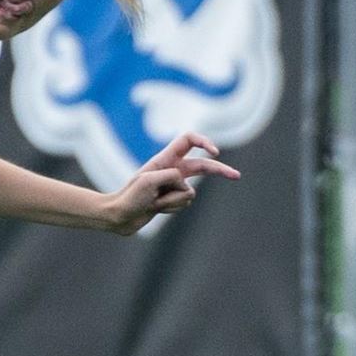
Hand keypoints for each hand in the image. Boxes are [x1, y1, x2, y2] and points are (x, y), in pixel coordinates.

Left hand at [102, 131, 241, 235]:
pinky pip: (184, 203)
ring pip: (190, 192)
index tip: (215, 153)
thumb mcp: (150, 181)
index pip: (189, 140)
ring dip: (173, 200)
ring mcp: (174, 185)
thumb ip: (174, 178)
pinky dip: (172, 208)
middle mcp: (172, 169)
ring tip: (154, 202)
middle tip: (237, 176)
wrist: (119, 216)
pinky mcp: (173, 200)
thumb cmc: (130, 196)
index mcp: (165, 157)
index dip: (204, 142)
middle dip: (220, 171)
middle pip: (203, 166)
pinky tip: (157, 209)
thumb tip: (188, 189)